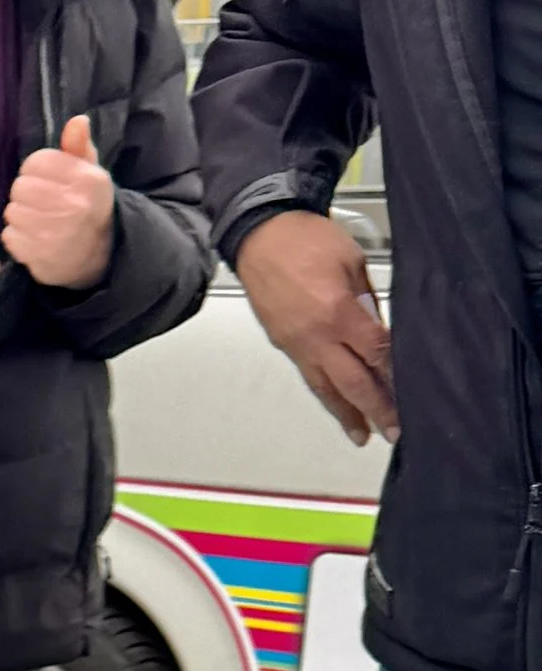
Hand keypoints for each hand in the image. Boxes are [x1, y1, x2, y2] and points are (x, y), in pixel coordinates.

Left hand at [2, 113, 114, 289]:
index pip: (36, 162)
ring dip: (20, 216)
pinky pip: (9, 236)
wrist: (98, 255)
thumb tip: (77, 120)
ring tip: (39, 221)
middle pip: (20, 187)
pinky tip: (35, 239)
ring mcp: (56, 233)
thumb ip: (79, 146)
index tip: (47, 181)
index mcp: (88, 180)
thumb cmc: (87, 205)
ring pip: (12, 211)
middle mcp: (74, 205)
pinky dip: (17, 238)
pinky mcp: (40, 256)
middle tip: (42, 203)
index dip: (36, 170)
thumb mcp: (89, 173)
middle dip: (26, 194)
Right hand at [233, 208, 396, 445]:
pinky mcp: (284, 344)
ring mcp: (297, 344)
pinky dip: (326, 395)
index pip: (375, 353)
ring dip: (347, 414)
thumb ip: (369, 302)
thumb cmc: (306, 239)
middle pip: (352, 382)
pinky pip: (309, 376)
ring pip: (326, 388)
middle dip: (376, 408)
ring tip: (362, 435)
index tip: (410, 393)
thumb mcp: (353, 263)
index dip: (394, 375)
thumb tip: (380, 333)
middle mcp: (316, 335)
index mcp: (338, 312)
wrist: (259, 235)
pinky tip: (335, 404)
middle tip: (393, 431)